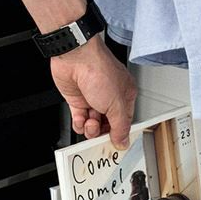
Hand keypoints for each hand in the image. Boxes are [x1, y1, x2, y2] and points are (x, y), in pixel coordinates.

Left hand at [50, 35, 136, 149]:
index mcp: (125, 95)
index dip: (119, 133)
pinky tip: (81, 119)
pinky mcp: (78, 100)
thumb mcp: (117, 104)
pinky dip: (79, 123)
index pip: (124, 122)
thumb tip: (123, 141)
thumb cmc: (98, 70)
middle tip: (100, 134)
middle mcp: (109, 97)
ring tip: (90, 122)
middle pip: (108, 125)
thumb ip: (121, 126)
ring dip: (91, 128)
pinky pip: (80, 120)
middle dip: (103, 132)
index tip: (114, 142)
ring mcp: (92, 99)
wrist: (75, 57)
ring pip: (93, 125)